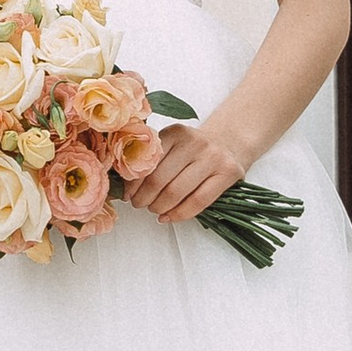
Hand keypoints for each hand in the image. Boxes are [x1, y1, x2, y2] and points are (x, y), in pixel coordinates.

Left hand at [127, 114, 256, 226]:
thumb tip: (122, 185)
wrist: (229, 145)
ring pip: (176, 192)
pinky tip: (168, 217)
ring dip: (159, 207)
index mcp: (175, 132)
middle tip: (139, 204)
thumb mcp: (171, 146)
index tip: (127, 195)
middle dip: (144, 198)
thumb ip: (150, 159)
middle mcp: (194, 141)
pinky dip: (179, 214)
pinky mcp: (228, 173)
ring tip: (154, 210)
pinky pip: (197, 202)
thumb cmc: (192, 151)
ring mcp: (213, 157)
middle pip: (159, 179)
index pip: (146, 163)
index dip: (133, 183)